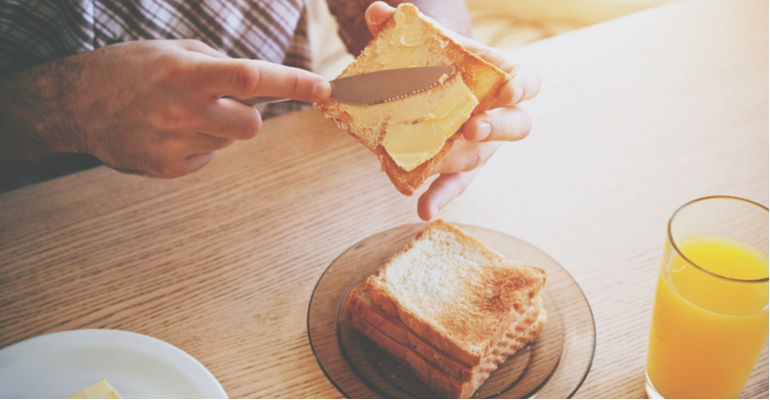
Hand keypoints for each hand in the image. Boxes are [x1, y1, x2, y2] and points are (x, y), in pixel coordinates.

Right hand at [0, 40, 331, 177]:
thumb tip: (261, 84)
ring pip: (228, 141)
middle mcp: (182, 112)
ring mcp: (175, 145)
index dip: (293, 83)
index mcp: (186, 74)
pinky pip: (207, 157)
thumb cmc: (129, 69)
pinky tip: (168, 131)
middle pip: (251, 124)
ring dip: (217, 126)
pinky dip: (198, 144)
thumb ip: (220, 66)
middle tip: (218, 101)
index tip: (323, 88)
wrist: (74, 105)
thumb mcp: (174, 51)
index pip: (252, 78)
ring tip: (179, 113)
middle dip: (246, 113)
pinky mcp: (168, 168)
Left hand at [364, 2, 540, 220]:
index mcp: (504, 79)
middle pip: (515, 126)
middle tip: (474, 128)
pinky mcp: (461, 168)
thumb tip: (375, 12)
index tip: (511, 89)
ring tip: (439, 164)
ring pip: (482, 159)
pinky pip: (454, 185)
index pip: (529, 81)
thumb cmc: (443, 62)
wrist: (438, 89)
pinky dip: (439, 197)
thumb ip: (404, 28)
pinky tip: (423, 209)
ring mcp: (482, 146)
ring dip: (462, 163)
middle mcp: (501, 116)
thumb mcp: (428, 43)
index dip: (524, 86)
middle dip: (497, 129)